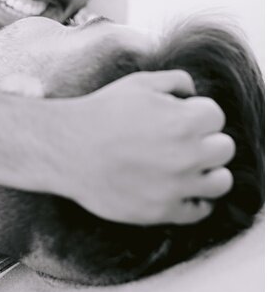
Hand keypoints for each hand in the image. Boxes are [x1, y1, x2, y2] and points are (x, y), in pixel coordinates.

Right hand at [54, 70, 234, 224]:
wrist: (67, 149)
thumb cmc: (100, 113)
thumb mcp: (136, 83)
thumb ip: (174, 81)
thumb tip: (192, 92)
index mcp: (184, 121)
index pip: (216, 116)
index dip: (196, 112)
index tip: (178, 115)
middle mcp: (188, 155)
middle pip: (225, 149)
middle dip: (206, 140)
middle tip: (181, 139)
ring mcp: (179, 186)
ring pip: (222, 181)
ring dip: (208, 171)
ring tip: (184, 164)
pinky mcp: (166, 210)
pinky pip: (201, 209)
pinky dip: (194, 198)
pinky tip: (176, 185)